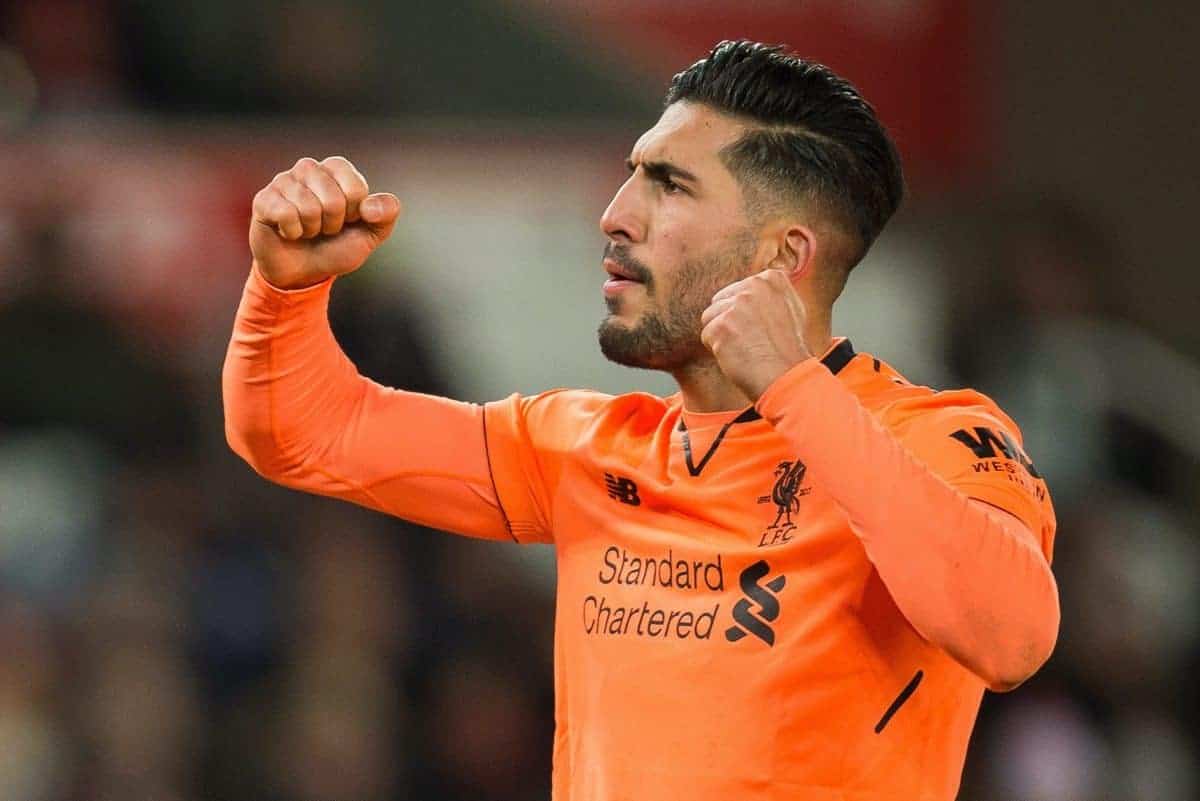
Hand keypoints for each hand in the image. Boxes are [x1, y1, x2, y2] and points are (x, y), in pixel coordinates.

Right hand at [249, 156, 401, 289]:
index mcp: (337, 169)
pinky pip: (286, 214)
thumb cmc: (337, 247)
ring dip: (312, 230)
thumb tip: (371, 206)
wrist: (303, 272)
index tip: (347, 221)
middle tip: (324, 229)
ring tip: (307, 230)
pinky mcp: (264, 198)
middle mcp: (309, 168)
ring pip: (309, 208)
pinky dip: (293, 232)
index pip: (356, 190)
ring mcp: (283, 180)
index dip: (355, 215)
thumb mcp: (371, 234)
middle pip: (333, 200)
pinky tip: (289, 232)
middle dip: (333, 225)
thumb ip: (386, 214)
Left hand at [700, 269, 813, 400]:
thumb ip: (768, 293)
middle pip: (721, 302)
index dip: (746, 315)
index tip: (764, 329)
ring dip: (722, 336)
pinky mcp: (722, 325)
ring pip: (710, 317)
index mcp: (771, 279)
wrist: (786, 377)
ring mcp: (737, 305)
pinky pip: (706, 336)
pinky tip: (739, 356)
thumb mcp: (789, 309)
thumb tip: (748, 287)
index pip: (737, 291)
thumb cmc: (788, 350)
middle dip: (731, 323)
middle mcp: (753, 286)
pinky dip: (718, 351)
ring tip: (747, 348)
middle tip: (753, 341)